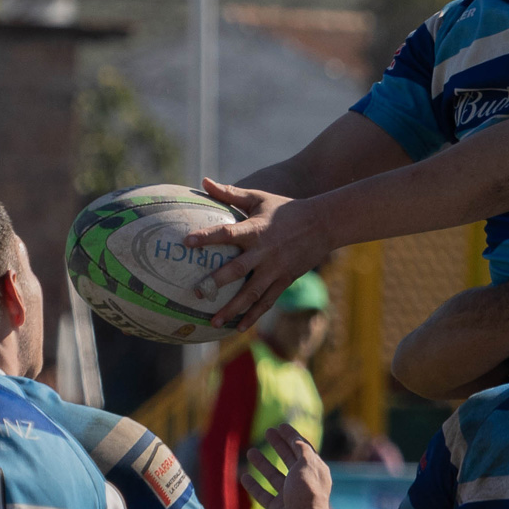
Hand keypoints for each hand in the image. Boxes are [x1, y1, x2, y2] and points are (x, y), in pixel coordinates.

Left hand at [187, 179, 328, 328]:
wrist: (323, 224)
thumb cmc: (285, 208)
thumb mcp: (259, 198)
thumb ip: (230, 193)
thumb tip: (203, 181)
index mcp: (255, 230)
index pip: (226, 233)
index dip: (206, 237)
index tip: (186, 242)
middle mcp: (264, 252)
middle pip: (236, 270)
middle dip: (215, 282)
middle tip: (196, 292)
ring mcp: (275, 269)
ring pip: (251, 293)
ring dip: (232, 308)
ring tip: (213, 322)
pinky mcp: (284, 280)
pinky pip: (267, 301)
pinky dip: (253, 315)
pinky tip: (238, 327)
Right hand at [238, 423, 332, 508]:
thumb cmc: (307, 492)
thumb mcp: (307, 465)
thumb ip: (301, 451)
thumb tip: (296, 440)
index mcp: (314, 470)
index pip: (302, 448)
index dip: (292, 436)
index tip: (281, 425)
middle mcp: (303, 481)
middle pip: (289, 459)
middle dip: (279, 445)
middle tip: (268, 431)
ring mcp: (290, 496)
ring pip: (274, 476)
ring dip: (263, 464)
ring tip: (250, 451)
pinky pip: (263, 494)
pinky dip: (254, 485)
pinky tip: (244, 476)